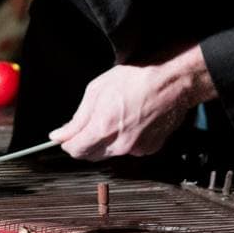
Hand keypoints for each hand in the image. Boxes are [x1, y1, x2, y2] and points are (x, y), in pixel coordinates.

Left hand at [49, 45, 214, 160]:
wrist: (173, 80)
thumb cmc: (138, 77)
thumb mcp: (97, 90)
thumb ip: (77, 118)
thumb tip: (60, 135)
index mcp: (104, 127)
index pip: (76, 150)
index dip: (68, 143)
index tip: (66, 137)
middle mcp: (121, 144)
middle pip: (91, 155)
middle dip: (85, 142)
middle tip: (90, 123)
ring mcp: (137, 149)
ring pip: (110, 153)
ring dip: (106, 141)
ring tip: (116, 115)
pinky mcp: (150, 149)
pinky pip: (129, 150)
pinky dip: (125, 140)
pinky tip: (131, 121)